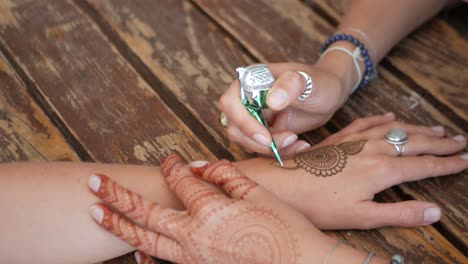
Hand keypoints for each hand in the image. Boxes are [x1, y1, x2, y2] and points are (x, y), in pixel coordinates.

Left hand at [87, 154, 380, 262]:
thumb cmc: (286, 229)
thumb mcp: (258, 194)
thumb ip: (224, 175)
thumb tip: (197, 166)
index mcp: (211, 211)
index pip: (180, 180)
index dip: (171, 165)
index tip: (168, 158)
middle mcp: (193, 236)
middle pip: (144, 212)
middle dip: (116, 195)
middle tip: (93, 182)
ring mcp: (192, 258)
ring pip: (144, 241)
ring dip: (118, 225)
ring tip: (96, 213)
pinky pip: (163, 263)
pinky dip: (144, 255)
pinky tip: (134, 251)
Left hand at [193, 114, 467, 228]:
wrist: (283, 183)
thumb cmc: (319, 205)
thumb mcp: (362, 216)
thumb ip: (400, 213)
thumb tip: (434, 211)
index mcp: (382, 171)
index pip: (424, 165)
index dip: (447, 163)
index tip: (465, 161)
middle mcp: (373, 150)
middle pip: (414, 143)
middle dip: (440, 143)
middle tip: (460, 141)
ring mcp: (356, 140)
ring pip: (395, 130)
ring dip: (418, 129)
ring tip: (437, 128)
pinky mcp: (340, 138)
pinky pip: (367, 122)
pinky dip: (383, 119)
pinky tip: (391, 116)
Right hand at [219, 61, 349, 156]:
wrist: (328, 93)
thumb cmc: (318, 81)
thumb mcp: (308, 81)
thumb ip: (291, 85)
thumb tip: (272, 100)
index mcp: (250, 81)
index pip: (230, 103)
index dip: (243, 123)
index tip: (266, 137)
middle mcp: (246, 99)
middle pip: (235, 128)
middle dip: (260, 142)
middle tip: (290, 138)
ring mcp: (253, 117)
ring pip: (247, 142)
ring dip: (271, 149)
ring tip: (298, 141)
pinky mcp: (263, 132)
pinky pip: (261, 149)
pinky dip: (280, 152)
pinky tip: (300, 144)